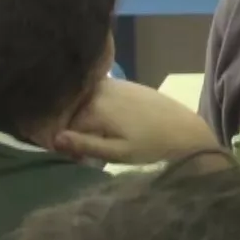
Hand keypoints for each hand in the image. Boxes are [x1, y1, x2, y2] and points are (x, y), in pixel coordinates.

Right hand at [53, 78, 217, 164]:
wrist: (186, 131)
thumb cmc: (151, 146)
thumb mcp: (117, 152)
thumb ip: (85, 144)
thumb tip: (54, 138)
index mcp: (96, 106)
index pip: (62, 122)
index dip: (62, 141)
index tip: (73, 156)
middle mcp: (102, 89)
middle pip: (71, 108)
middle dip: (71, 127)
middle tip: (82, 149)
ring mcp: (115, 84)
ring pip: (84, 100)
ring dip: (82, 117)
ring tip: (94, 137)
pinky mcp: (126, 84)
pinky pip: (98, 94)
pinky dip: (95, 107)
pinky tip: (105, 123)